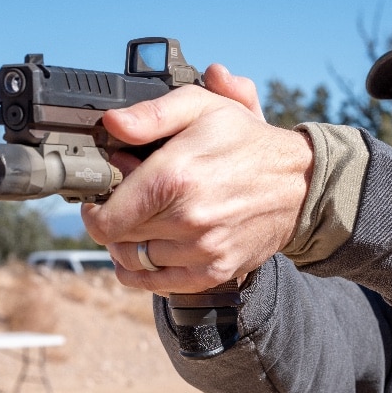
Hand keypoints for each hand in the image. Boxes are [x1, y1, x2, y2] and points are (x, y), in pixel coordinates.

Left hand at [81, 64, 313, 292]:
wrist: (297, 184)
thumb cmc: (246, 143)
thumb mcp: (201, 107)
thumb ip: (151, 114)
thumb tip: (112, 125)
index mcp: (175, 177)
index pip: (105, 217)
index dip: (94, 207)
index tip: (101, 195)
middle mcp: (186, 219)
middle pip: (117, 238)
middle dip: (114, 219)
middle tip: (128, 201)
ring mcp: (201, 250)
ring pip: (134, 262)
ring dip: (129, 244)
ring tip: (143, 222)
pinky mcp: (213, 271)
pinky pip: (158, 285)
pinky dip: (144, 272)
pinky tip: (149, 251)